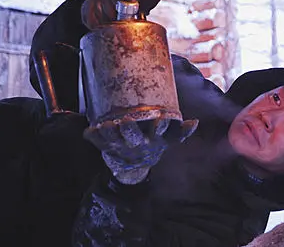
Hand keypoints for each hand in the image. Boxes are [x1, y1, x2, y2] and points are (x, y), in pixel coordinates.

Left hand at [83, 118, 197, 183]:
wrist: (134, 165)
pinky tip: (89, 130)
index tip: (160, 119)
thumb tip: (195, 122)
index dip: (159, 127)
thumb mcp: (169, 141)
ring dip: (109, 132)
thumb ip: (181, 132)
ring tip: (105, 124)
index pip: (158, 133)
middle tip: (126, 119)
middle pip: (133, 137)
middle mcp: (136, 144)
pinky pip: (98, 143)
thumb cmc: (153, 144)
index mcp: (152, 141)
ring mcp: (121, 146)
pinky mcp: (107, 147)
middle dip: (129, 129)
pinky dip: (93, 137)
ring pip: (113, 139)